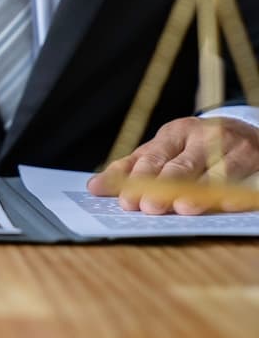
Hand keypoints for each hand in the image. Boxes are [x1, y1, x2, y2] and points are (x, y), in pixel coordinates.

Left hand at [88, 117, 258, 214]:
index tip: (125, 200)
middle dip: (163, 186)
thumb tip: (94, 188)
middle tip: (148, 207)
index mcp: (173, 133)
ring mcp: (229, 145)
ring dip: (198, 191)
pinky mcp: (252, 155)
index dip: (137, 179)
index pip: (151, 157)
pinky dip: (234, 191)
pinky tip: (227, 204)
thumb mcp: (164, 151)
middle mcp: (201, 136)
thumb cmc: (195, 148)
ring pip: (212, 170)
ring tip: (183, 208)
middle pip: (180, 164)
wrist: (244, 130)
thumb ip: (131, 169)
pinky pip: (242, 175)